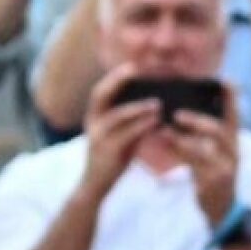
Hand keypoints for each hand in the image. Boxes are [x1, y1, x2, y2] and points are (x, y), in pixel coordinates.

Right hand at [80, 63, 161, 199]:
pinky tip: (156, 122)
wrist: (97, 184)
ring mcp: (97, 137)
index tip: (132, 65)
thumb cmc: (114, 155)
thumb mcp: (121, 132)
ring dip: (138, 108)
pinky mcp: (107, 151)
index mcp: (94, 116)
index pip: (100, 90)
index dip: (114, 76)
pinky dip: (142, 126)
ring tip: (158, 103)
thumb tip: (157, 101)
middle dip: (117, 81)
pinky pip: (125, 135)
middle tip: (137, 70)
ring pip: (117, 116)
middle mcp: (92, 123)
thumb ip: (133, 118)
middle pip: (100, 95)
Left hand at [169, 88, 242, 226]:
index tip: (226, 79)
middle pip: (219, 131)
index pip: (235, 116)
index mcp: (233, 143)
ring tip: (164, 131)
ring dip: (183, 138)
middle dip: (197, 121)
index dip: (231, 98)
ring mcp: (225, 168)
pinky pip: (194, 165)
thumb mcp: (214, 156)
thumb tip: (178, 118)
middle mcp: (233, 153)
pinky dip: (179, 155)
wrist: (222, 210)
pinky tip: (166, 148)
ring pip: (205, 149)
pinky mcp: (213, 183)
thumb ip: (202, 139)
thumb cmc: (214, 177)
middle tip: (176, 114)